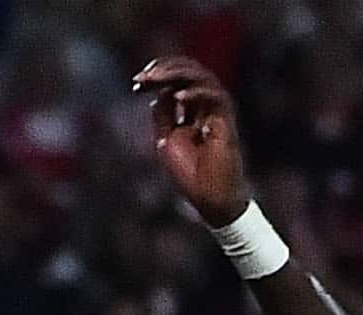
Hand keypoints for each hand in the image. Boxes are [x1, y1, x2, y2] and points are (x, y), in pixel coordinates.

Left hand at [135, 58, 251, 226]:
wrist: (209, 197)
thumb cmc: (191, 174)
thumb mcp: (167, 140)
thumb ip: (163, 115)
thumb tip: (158, 93)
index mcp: (193, 107)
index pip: (177, 77)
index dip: (157, 75)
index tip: (137, 83)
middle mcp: (206, 104)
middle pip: (188, 70)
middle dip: (163, 69)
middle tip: (143, 77)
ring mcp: (217, 110)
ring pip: (201, 76)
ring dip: (176, 74)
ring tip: (155, 79)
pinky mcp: (226, 120)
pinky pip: (213, 96)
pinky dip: (195, 93)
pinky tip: (177, 96)